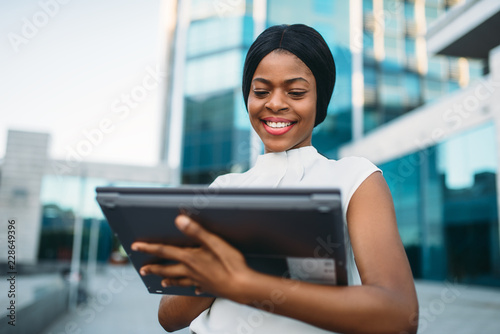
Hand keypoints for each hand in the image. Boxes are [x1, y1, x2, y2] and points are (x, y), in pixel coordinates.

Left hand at [131, 214, 253, 297]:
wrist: (243, 286)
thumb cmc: (230, 263)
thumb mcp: (214, 242)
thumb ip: (196, 231)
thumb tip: (179, 220)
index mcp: (190, 258)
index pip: (164, 251)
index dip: (149, 248)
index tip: (135, 246)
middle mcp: (191, 271)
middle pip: (167, 269)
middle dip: (153, 268)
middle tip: (142, 269)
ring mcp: (199, 281)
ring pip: (179, 280)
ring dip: (168, 279)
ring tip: (160, 281)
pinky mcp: (208, 287)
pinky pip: (195, 287)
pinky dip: (191, 287)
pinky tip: (193, 289)